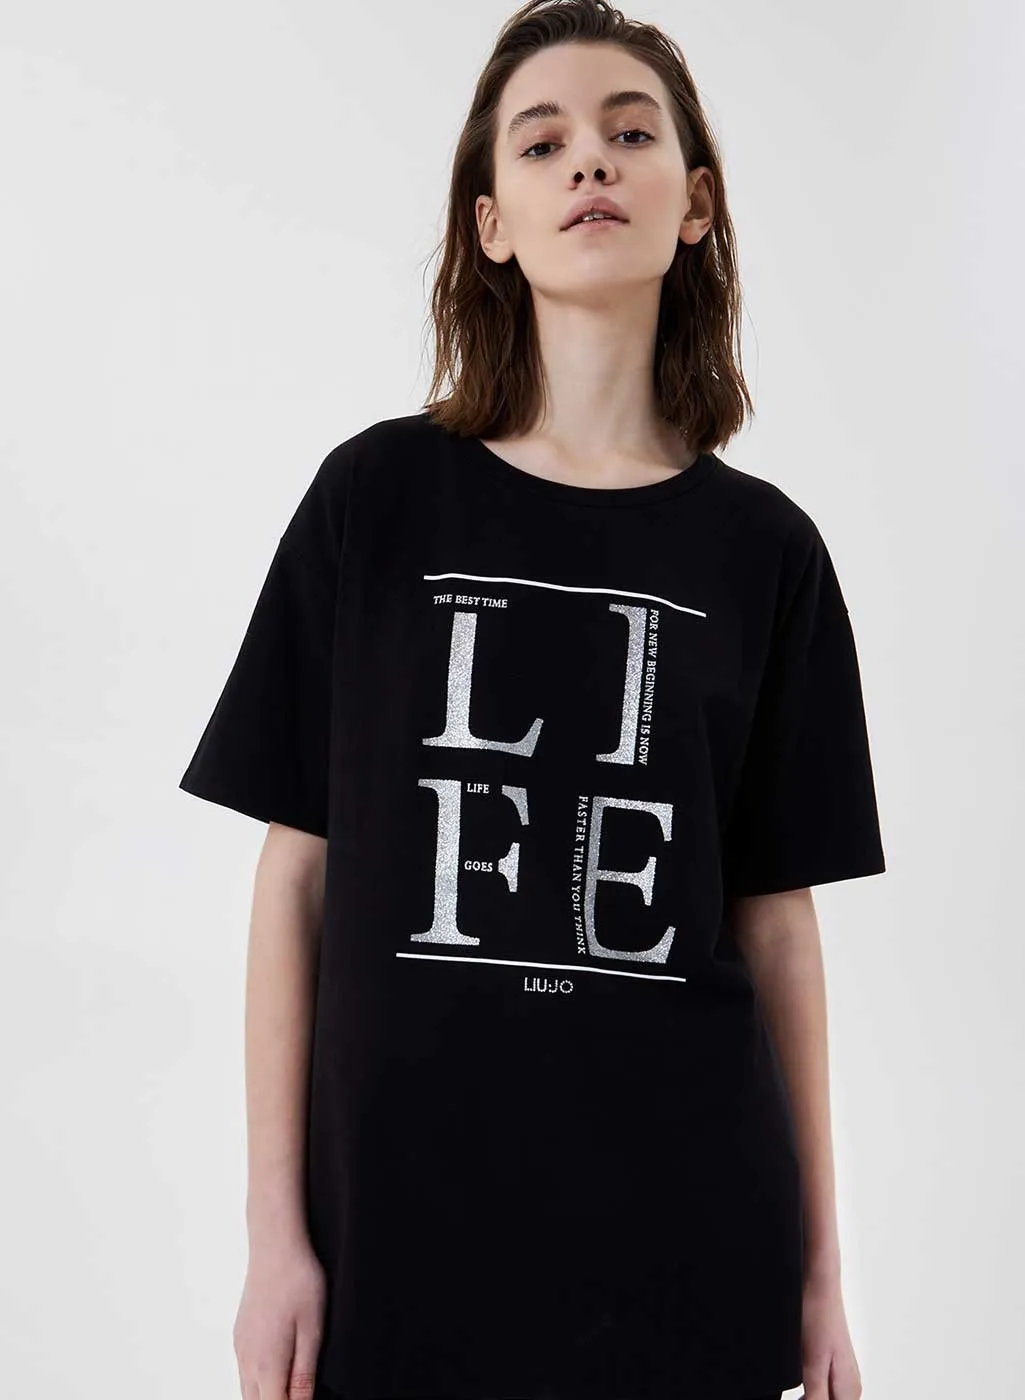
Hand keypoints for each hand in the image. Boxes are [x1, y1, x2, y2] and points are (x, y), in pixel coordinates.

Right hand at [233, 1234, 326, 1398]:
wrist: (275, 1245)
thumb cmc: (299, 1282)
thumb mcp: (312, 1330)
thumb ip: (304, 1375)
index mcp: (266, 1364)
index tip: (307, 1397)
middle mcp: (247, 1360)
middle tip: (301, 1391)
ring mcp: (239, 1347)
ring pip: (247, 1391)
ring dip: (267, 1395)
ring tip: (291, 1385)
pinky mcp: (238, 1335)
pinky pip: (244, 1372)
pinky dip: (259, 1381)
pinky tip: (278, 1369)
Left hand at [799, 1270, 862, 1398]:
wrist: (820, 1289)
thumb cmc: (818, 1319)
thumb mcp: (812, 1365)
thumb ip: (816, 1397)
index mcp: (850, 1390)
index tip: (801, 1396)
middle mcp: (852, 1386)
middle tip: (799, 1393)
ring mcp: (845, 1376)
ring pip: (829, 1399)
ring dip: (813, 1398)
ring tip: (799, 1392)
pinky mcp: (836, 1366)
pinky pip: (827, 1391)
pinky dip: (813, 1393)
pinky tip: (802, 1388)